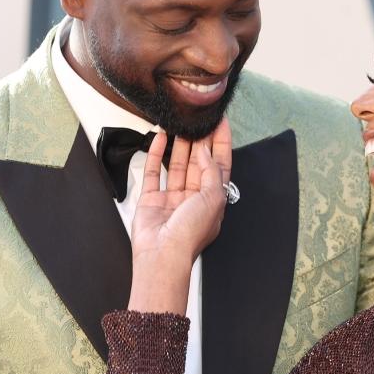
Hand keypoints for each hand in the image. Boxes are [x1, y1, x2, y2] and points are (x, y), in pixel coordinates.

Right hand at [127, 118, 232, 313]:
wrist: (163, 255)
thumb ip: (211, 171)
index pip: (220, 165)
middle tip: (198, 119)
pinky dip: (156, 154)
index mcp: (213, 200)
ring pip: (178, 165)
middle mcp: (194, 198)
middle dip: (200, 141)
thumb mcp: (213, 198)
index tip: (221, 121)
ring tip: (180, 124)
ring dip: (179, 145)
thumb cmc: (190, 233)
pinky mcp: (152, 199)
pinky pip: (154, 172)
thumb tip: (206, 150)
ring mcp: (172, 198)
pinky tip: (160, 138)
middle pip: (199, 163)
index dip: (221, 143)